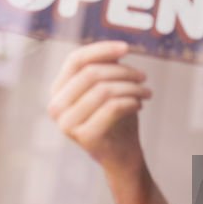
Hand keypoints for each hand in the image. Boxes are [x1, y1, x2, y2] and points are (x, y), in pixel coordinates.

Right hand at [48, 41, 151, 169]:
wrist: (121, 155)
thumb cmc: (115, 116)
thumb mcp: (109, 86)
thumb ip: (107, 66)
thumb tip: (116, 49)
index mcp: (58, 90)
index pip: (75, 60)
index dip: (101, 49)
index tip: (127, 48)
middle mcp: (56, 106)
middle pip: (91, 73)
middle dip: (123, 71)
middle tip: (143, 77)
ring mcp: (67, 123)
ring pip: (103, 90)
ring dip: (131, 87)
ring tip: (146, 92)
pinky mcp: (84, 136)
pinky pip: (112, 107)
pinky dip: (131, 101)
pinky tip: (139, 104)